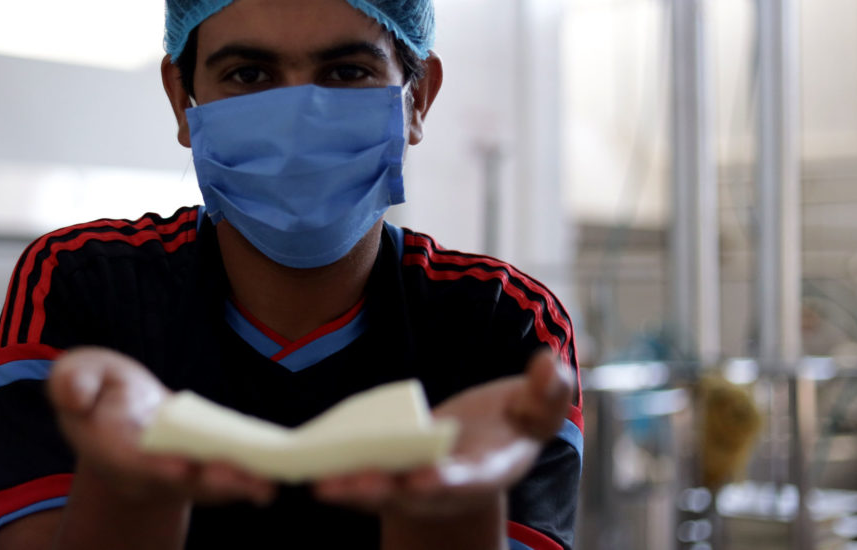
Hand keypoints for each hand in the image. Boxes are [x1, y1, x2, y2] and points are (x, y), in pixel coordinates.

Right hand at [48, 347, 274, 505]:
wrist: (120, 412)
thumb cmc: (99, 388)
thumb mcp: (78, 374)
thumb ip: (73, 382)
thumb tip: (72, 393)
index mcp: (109, 447)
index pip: (131, 460)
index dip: (154, 464)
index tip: (178, 466)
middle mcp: (142, 470)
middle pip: (177, 481)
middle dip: (207, 481)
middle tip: (238, 479)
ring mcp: (172, 475)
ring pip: (205, 486)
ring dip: (236, 487)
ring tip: (266, 487)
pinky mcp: (198, 470)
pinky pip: (224, 479)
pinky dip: (248, 482)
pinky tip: (273, 482)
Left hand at [312, 349, 572, 516]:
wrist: (483, 444)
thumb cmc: (513, 422)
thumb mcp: (539, 407)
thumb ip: (547, 390)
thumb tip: (550, 362)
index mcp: (487, 471)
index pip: (467, 479)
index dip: (447, 481)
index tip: (425, 479)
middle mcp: (446, 487)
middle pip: (412, 494)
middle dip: (384, 491)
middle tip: (354, 485)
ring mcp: (414, 486)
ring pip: (379, 492)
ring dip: (351, 490)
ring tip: (320, 482)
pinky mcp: (389, 475)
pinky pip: (360, 477)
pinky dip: (337, 473)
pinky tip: (306, 463)